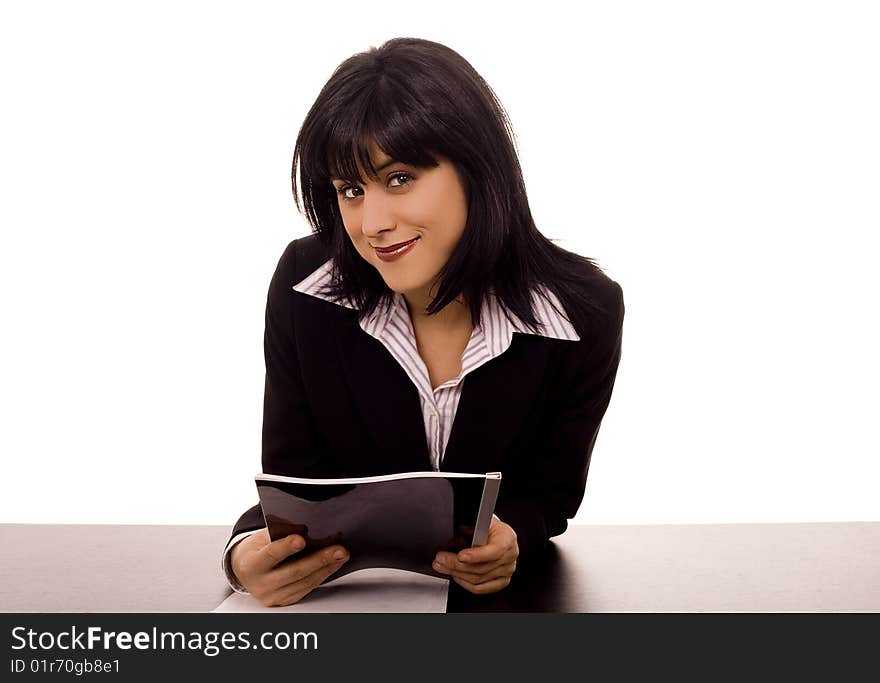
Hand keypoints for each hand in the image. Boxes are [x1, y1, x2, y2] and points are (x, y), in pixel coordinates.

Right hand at [230, 528, 348, 606]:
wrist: (245, 570)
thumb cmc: (256, 550)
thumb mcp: (261, 537)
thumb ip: (280, 533)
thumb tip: (306, 530)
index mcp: (252, 564)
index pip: (270, 555)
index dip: (286, 547)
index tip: (301, 539)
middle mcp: (261, 584)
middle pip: (294, 572)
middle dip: (319, 560)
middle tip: (338, 549)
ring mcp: (273, 596)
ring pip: (305, 582)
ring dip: (327, 568)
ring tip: (341, 555)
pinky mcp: (284, 601)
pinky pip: (307, 588)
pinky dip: (322, 575)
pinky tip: (333, 565)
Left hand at [432, 515, 517, 593]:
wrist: (502, 537)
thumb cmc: (491, 529)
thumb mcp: (482, 521)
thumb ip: (469, 528)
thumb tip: (454, 538)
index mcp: (507, 539)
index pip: (494, 551)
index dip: (476, 555)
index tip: (460, 556)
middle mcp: (509, 556)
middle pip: (481, 567)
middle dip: (456, 564)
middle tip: (440, 558)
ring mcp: (507, 571)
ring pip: (477, 579)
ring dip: (456, 573)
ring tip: (442, 566)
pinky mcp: (502, 581)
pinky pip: (480, 588)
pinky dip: (464, 583)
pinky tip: (455, 575)